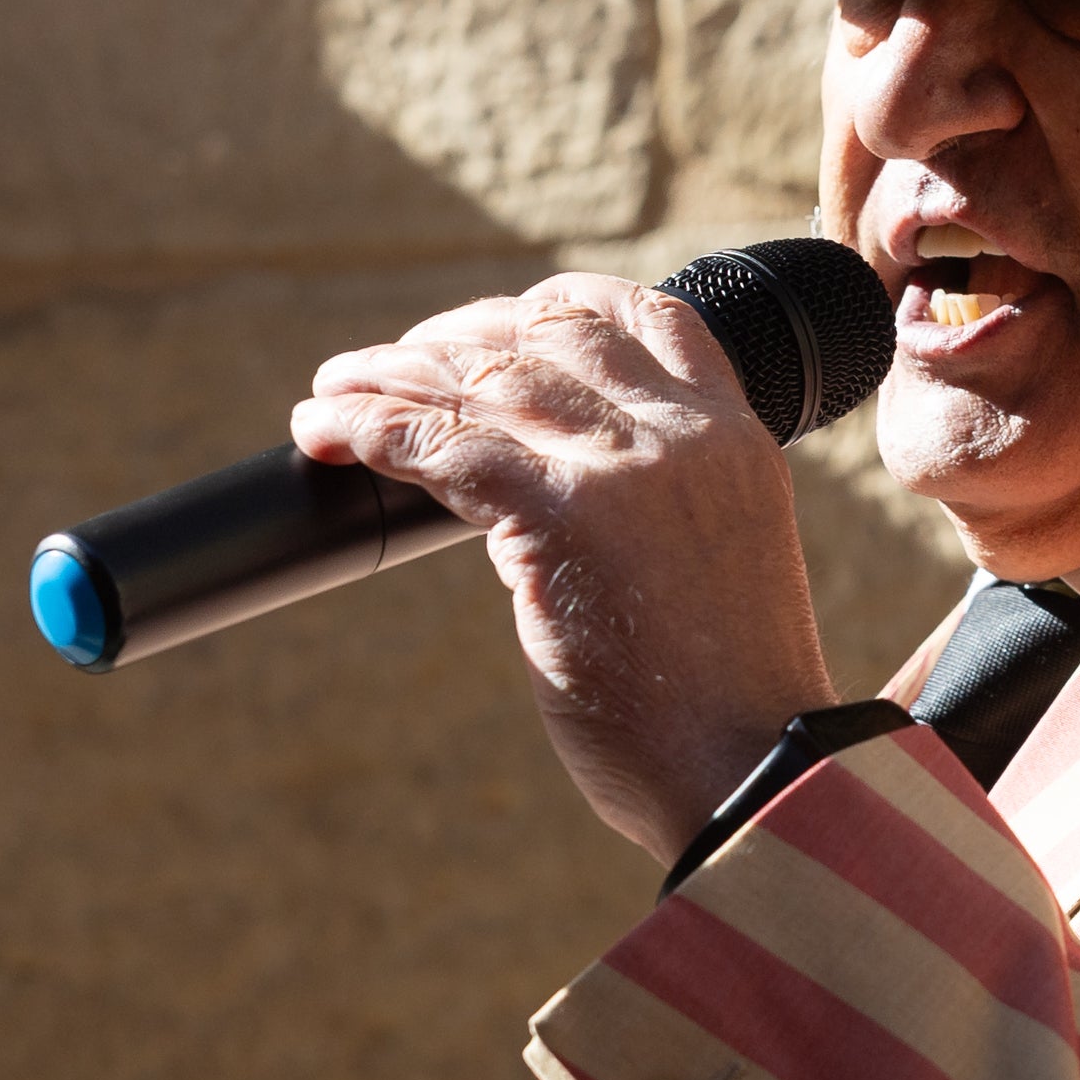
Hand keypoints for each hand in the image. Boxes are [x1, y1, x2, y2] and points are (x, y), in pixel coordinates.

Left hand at [291, 272, 837, 860]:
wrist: (752, 773)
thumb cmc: (726, 706)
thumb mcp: (713, 568)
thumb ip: (659, 508)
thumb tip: (546, 492)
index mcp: (737, 441)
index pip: (654, 316)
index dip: (560, 305)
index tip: (495, 325)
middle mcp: (689, 435)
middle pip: (553, 332)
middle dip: (457, 336)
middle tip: (388, 364)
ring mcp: (629, 469)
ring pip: (487, 379)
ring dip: (392, 376)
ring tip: (332, 390)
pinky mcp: (565, 516)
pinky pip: (444, 442)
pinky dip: (372, 428)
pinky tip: (327, 432)